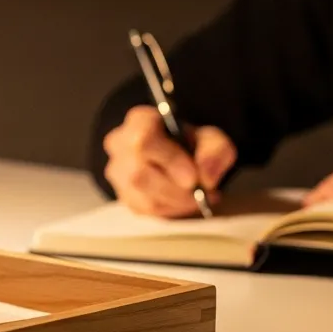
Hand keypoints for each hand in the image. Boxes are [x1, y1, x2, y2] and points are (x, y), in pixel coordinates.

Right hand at [102, 106, 236, 217]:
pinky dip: (170, 210)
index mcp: (140, 121)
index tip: (193, 178)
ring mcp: (118, 172)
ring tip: (199, 198)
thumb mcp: (212, 140)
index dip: (168, 160)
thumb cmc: (193, 144)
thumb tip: (205, 177)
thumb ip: (215, 153)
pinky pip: (145, 210)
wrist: (184, 157)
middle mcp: (120, 144)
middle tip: (202, 194)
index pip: (143, 140)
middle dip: (174, 190)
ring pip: (142, 196)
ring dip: (176, 202)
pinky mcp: (123, 195)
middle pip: (139, 174)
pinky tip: (185, 202)